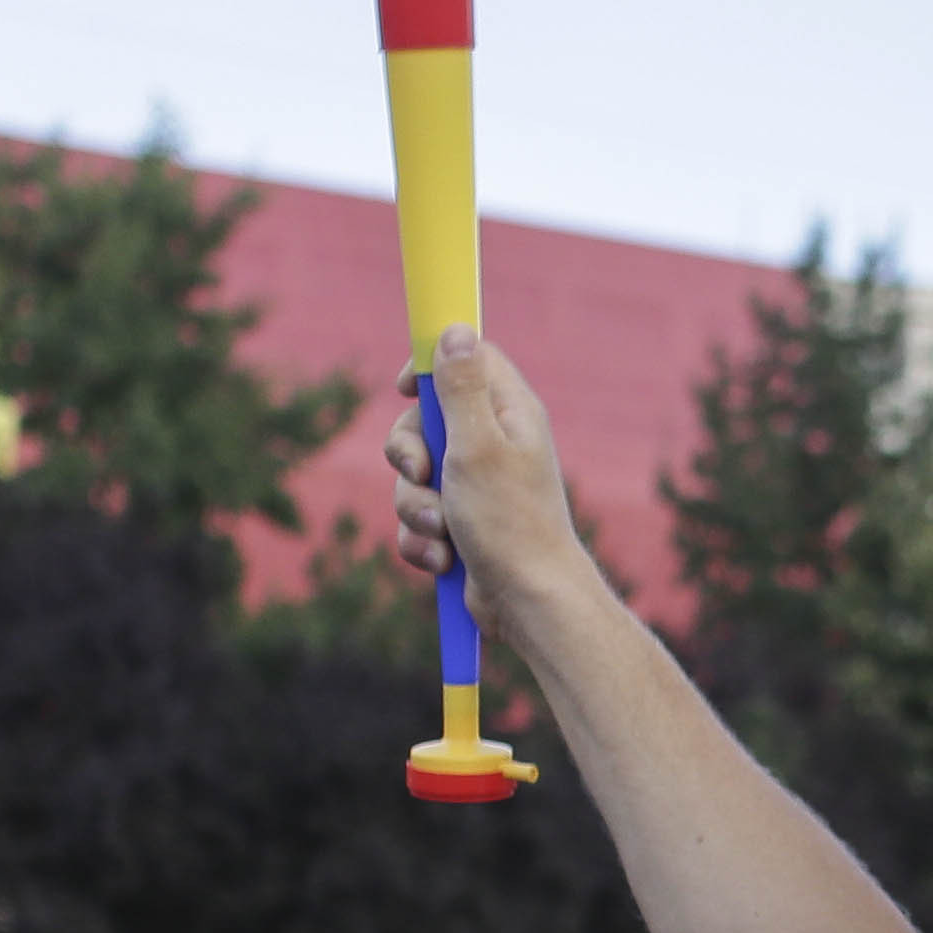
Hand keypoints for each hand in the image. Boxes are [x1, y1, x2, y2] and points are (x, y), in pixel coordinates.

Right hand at [379, 326, 581, 635]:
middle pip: (425, 422)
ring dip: (414, 507)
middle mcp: (495, 445)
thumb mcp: (477, 446)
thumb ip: (461, 389)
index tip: (406, 389)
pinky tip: (444, 558)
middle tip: (422, 473)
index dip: (431, 366)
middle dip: (408, 453)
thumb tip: (455, 329)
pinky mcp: (461, 526)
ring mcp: (476, 487)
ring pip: (414, 477)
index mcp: (509, 413)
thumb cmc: (509, 523)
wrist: (527, 602)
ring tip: (442, 530)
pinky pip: (418, 519)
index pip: (468, 360)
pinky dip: (421, 540)